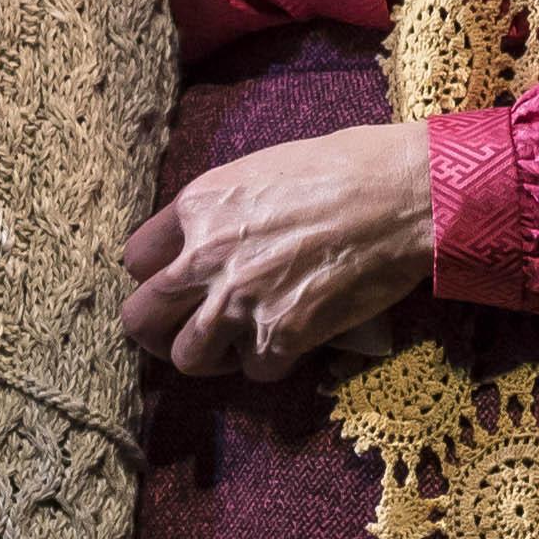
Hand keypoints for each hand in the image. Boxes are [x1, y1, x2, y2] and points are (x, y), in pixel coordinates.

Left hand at [118, 121, 435, 383]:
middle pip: (142, 319)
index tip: (178, 284)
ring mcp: (240, 300)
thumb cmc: (346, 167)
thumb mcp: (261, 169)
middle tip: (187, 332)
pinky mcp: (282, 334)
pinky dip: (272, 363)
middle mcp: (206, 256)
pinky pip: (255, 371)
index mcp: (198, 206)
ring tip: (238, 344)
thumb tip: (212, 239)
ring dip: (211, 356)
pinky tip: (292, 341)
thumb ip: (222, 211)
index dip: (156, 277)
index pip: (136, 260)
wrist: (403, 194)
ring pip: (188, 357)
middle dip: (160, 331)